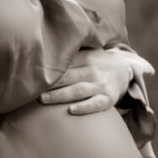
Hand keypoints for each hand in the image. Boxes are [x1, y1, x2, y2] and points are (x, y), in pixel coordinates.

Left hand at [38, 46, 154, 115]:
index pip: (65, 63)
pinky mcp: (108, 99)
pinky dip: (84, 108)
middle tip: (31, 88)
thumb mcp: (89, 51)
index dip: (49, 68)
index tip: (33, 72)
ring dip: (60, 95)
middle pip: (68, 77)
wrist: (125, 71)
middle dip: (50, 83)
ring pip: (78, 91)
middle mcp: (93, 70)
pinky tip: (71, 110)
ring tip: (43, 99)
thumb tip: (45, 46)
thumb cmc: (98, 62)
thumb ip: (72, 51)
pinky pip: (95, 105)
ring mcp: (101, 85)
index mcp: (87, 57)